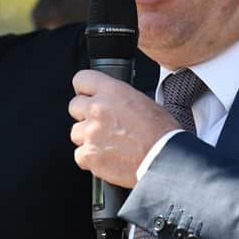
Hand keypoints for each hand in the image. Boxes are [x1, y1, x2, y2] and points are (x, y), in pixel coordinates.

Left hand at [69, 70, 180, 188]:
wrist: (164, 159)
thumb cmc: (161, 133)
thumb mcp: (144, 101)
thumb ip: (120, 97)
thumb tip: (112, 101)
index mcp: (112, 91)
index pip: (82, 79)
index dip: (85, 89)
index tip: (88, 95)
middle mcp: (98, 109)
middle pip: (74, 106)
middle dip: (85, 114)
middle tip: (100, 123)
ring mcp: (91, 133)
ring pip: (75, 132)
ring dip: (87, 137)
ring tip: (106, 143)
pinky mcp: (89, 155)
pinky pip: (79, 155)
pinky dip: (90, 158)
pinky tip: (106, 158)